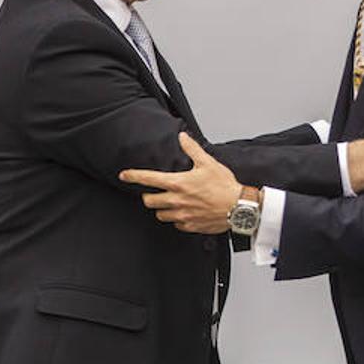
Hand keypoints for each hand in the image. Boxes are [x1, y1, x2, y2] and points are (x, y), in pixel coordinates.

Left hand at [118, 133, 242, 233]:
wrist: (239, 208)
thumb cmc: (225, 186)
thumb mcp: (208, 163)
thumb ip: (192, 149)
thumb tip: (183, 137)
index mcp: (178, 184)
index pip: (148, 179)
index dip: (133, 176)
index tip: (124, 175)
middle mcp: (177, 201)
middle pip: (149, 201)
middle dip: (149, 196)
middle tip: (156, 192)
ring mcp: (182, 215)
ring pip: (160, 215)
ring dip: (162, 208)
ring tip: (171, 202)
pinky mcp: (190, 226)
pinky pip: (175, 224)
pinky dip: (176, 219)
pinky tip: (184, 212)